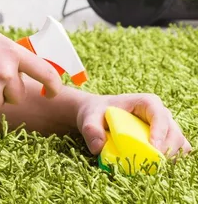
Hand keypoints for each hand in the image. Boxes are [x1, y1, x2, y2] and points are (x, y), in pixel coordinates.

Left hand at [76, 92, 191, 157]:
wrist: (96, 116)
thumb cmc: (95, 113)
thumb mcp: (88, 118)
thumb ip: (90, 130)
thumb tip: (97, 147)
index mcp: (146, 103)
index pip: (160, 117)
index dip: (160, 133)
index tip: (154, 148)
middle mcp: (160, 114)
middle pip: (174, 133)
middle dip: (167, 150)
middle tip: (152, 164)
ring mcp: (165, 128)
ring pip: (180, 144)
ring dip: (171, 157)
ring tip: (152, 165)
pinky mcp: (164, 141)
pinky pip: (176, 153)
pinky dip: (170, 161)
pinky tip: (153, 165)